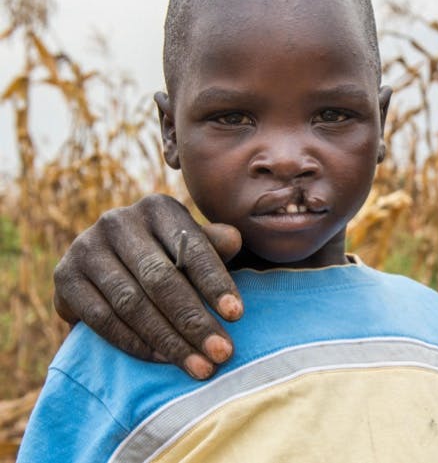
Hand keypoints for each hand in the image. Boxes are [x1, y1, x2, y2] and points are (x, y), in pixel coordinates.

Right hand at [53, 194, 243, 379]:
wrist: (108, 265)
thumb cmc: (166, 255)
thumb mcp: (191, 245)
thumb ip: (213, 245)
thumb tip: (235, 240)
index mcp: (158, 208)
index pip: (192, 249)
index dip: (216, 283)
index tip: (237, 316)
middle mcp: (118, 221)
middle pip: (161, 280)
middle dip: (194, 321)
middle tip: (222, 353)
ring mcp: (86, 247)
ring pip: (132, 303)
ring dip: (169, 341)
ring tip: (199, 366)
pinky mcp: (64, 276)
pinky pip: (103, 319)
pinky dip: (135, 344)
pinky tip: (163, 360)